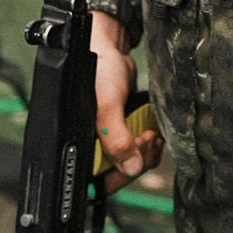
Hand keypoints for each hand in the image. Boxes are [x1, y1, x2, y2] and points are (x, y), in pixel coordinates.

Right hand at [90, 10, 161, 194]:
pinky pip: (138, 151)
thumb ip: (116, 138)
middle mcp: (92, 147)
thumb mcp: (106, 105)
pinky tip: (152, 132)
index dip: (121, 174)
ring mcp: (109, 141)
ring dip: (146, 153)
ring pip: (131, 164)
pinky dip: (148, 145)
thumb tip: (131, 167)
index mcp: (79, 146)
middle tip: (147, 139)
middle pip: (118, 174)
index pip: (100, 180)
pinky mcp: (123, 132)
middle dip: (137, 161)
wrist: (111, 51)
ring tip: (152, 134)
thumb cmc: (99, 71)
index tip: (136, 156)